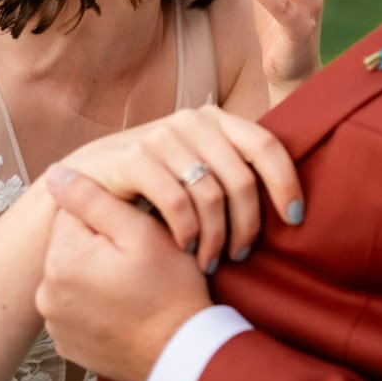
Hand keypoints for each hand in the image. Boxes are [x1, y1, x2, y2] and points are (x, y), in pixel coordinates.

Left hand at [37, 167, 211, 380]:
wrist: (182, 353)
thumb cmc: (170, 290)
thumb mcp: (139, 231)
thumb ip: (93, 198)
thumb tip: (56, 174)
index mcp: (61, 258)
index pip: (75, 213)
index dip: (110, 218)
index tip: (135, 235)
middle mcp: (46, 293)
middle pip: (72, 246)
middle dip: (101, 247)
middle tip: (139, 264)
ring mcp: (55, 323)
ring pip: (74, 277)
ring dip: (96, 275)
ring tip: (134, 288)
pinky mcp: (67, 344)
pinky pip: (76, 309)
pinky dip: (95, 305)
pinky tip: (124, 309)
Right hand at [59, 105, 302, 272]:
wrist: (87, 181)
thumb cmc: (154, 183)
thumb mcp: (198, 169)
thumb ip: (235, 171)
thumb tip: (294, 202)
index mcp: (216, 120)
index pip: (266, 145)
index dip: (286, 183)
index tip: (294, 220)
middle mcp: (191, 121)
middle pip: (242, 178)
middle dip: (247, 225)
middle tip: (240, 255)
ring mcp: (160, 137)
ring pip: (211, 194)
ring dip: (216, 236)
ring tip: (212, 261)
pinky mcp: (132, 158)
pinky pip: (176, 202)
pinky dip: (187, 232)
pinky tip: (185, 249)